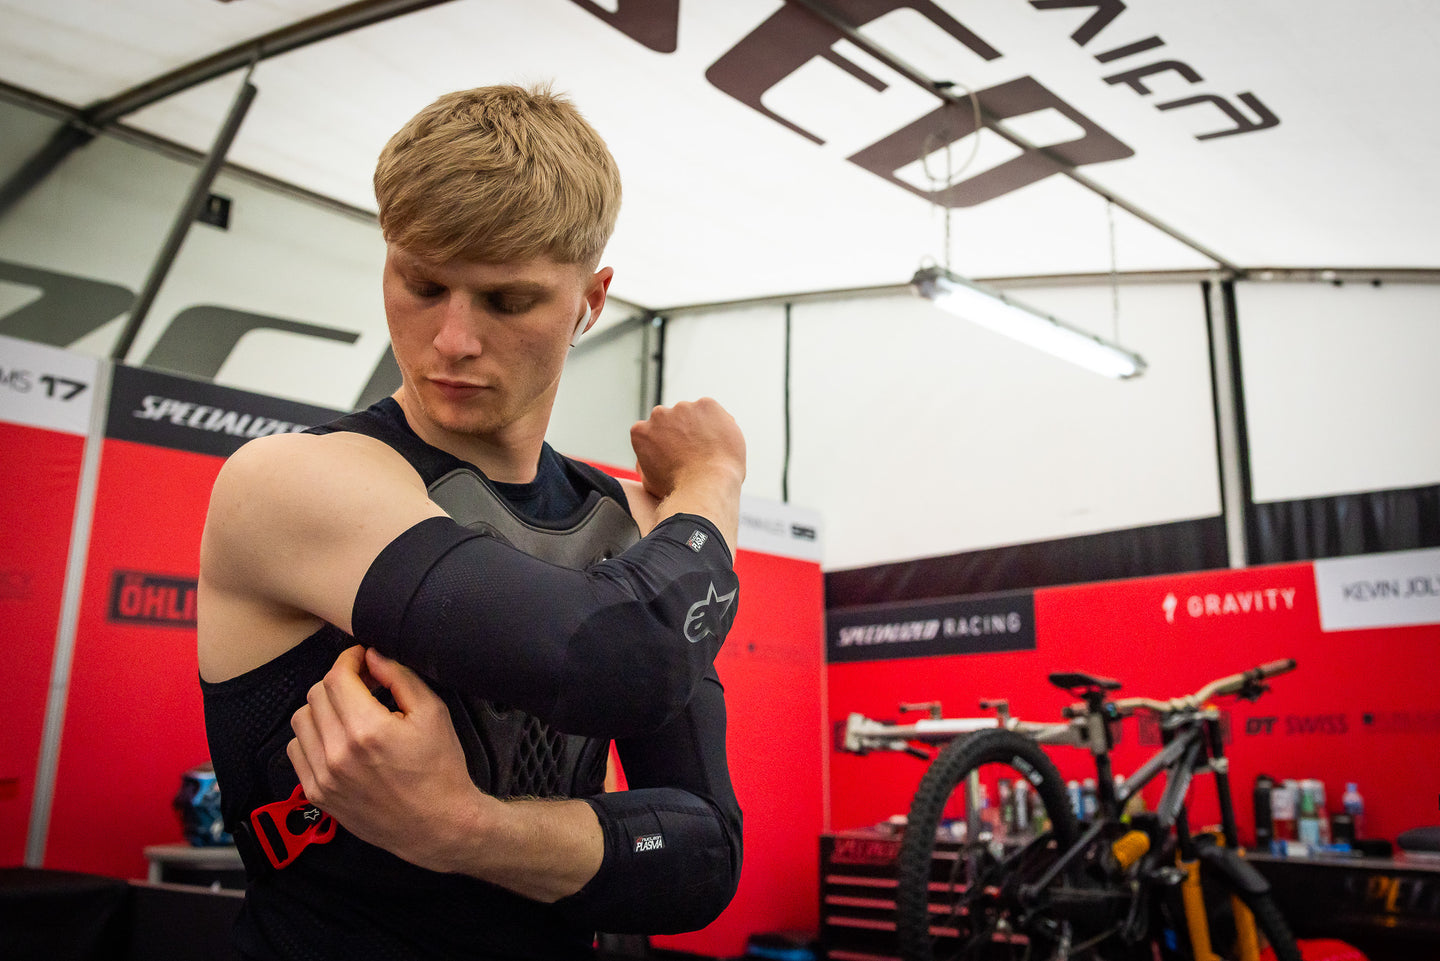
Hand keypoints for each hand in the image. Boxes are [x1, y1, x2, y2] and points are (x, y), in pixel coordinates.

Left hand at [288, 646, 489, 872]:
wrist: (437, 825)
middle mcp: (338, 753)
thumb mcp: (433, 713)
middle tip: (362, 685)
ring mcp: (323, 777)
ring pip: (301, 720)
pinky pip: (296, 751)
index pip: (336, 677)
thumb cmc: (440, 769)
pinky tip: (336, 739)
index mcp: (368, 730)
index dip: (348, 660)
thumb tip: (372, 655)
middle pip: (316, 694)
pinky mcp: (317, 794)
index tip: (362, 659)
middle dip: (338, 682)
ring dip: (322, 708)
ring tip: (349, 713)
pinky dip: (312, 737)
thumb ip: (400, 677)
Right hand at [629, 398, 744, 502]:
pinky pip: (713, 412)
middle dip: (682, 432)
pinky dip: (718, 423)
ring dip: (701, 427)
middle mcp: (658, 415)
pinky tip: (721, 443)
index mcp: (641, 431)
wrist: (706, 485)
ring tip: (711, 451)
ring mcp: (683, 407)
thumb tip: (645, 458)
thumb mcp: (649, 481)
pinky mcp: (706, 405)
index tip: (678, 457)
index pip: (653, 432)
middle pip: (672, 420)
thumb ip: (645, 463)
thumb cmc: (679, 490)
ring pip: (694, 415)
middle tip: (696, 454)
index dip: (667, 444)